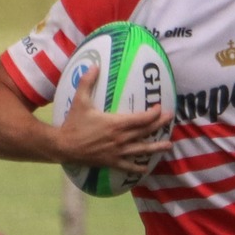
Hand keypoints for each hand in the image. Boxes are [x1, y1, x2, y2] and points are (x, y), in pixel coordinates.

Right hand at [55, 67, 173, 170]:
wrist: (64, 146)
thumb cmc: (74, 123)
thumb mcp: (80, 101)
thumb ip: (87, 82)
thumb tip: (94, 65)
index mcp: (116, 124)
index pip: (142, 118)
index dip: (153, 113)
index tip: (160, 108)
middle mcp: (121, 138)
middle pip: (146, 131)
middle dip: (160, 125)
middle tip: (170, 119)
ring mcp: (118, 152)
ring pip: (142, 150)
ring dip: (157, 147)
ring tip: (169, 145)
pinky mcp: (112, 162)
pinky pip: (128, 167)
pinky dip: (138, 168)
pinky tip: (146, 169)